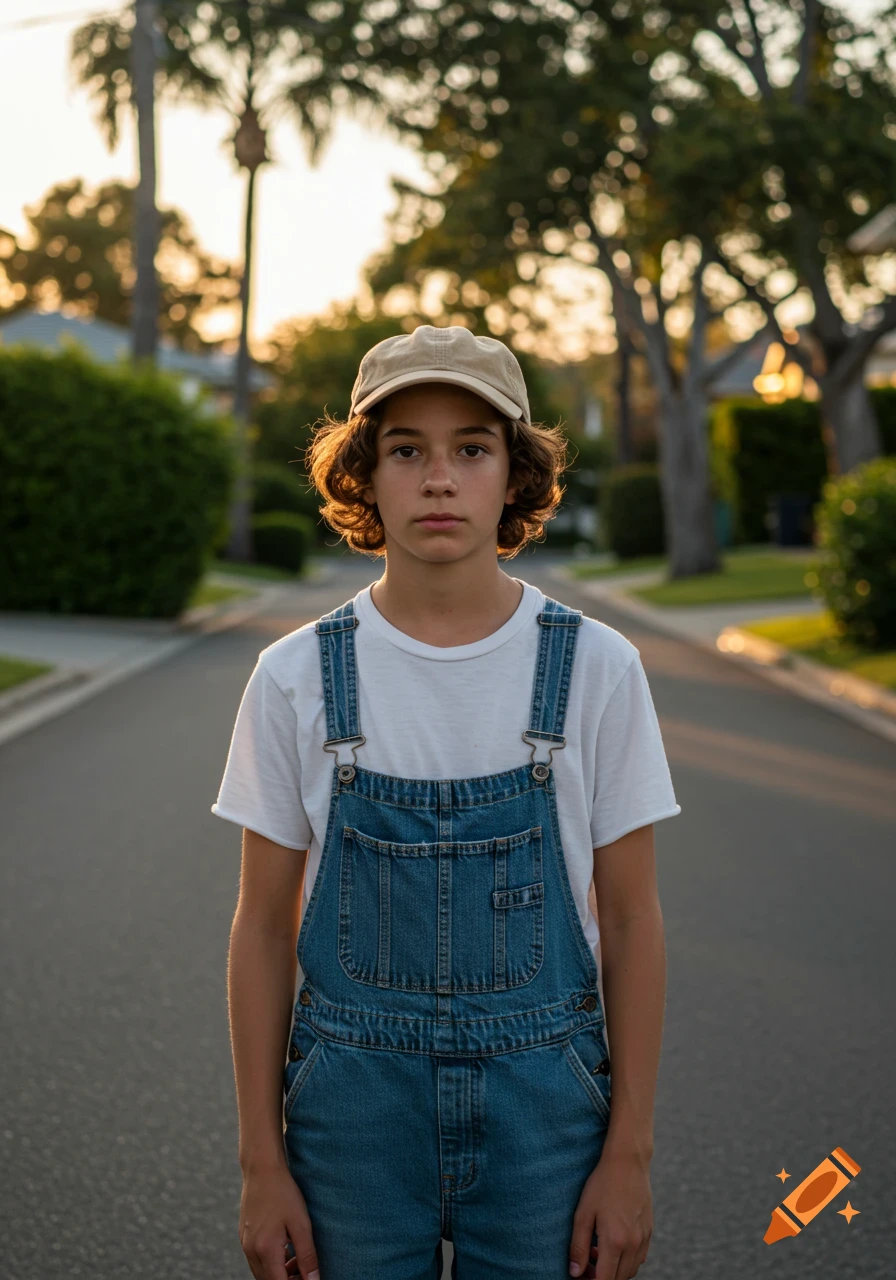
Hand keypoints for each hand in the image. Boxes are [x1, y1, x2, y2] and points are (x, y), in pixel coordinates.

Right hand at [239, 1162, 319, 1279]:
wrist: (261, 1168)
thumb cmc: (283, 1193)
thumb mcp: (301, 1224)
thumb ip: (307, 1256)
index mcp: (266, 1250)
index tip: (309, 1279)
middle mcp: (251, 1250)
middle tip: (306, 1273)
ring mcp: (245, 1243)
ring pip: (261, 1272)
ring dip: (279, 1273)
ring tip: (298, 1262)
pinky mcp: (244, 1235)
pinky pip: (257, 1259)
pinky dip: (271, 1262)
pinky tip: (286, 1250)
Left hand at [567, 1148, 652, 1279]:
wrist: (627, 1162)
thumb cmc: (602, 1184)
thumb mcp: (583, 1213)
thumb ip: (578, 1246)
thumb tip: (575, 1273)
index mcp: (614, 1241)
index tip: (580, 1275)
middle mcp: (632, 1244)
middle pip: (618, 1279)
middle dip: (601, 1277)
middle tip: (586, 1264)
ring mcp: (643, 1238)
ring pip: (630, 1270)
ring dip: (614, 1270)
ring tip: (597, 1251)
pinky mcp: (649, 1231)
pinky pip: (639, 1258)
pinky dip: (626, 1260)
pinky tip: (613, 1244)